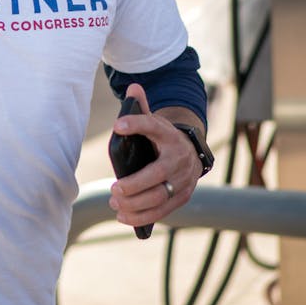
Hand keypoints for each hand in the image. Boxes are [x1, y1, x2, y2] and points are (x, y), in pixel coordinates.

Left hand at [107, 85, 199, 229]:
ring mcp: (183, 180)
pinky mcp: (181, 197)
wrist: (191, 153)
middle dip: (133, 184)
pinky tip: (123, 216)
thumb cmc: (163, 138)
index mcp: (169, 135)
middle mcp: (179, 158)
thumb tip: (132, 88)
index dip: (136, 123)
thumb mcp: (155, 121)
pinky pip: (162, 211)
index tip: (117, 126)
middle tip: (114, 189)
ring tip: (115, 203)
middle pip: (156, 174)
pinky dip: (142, 217)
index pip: (153, 125)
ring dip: (134, 204)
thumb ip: (141, 108)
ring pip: (159, 197)